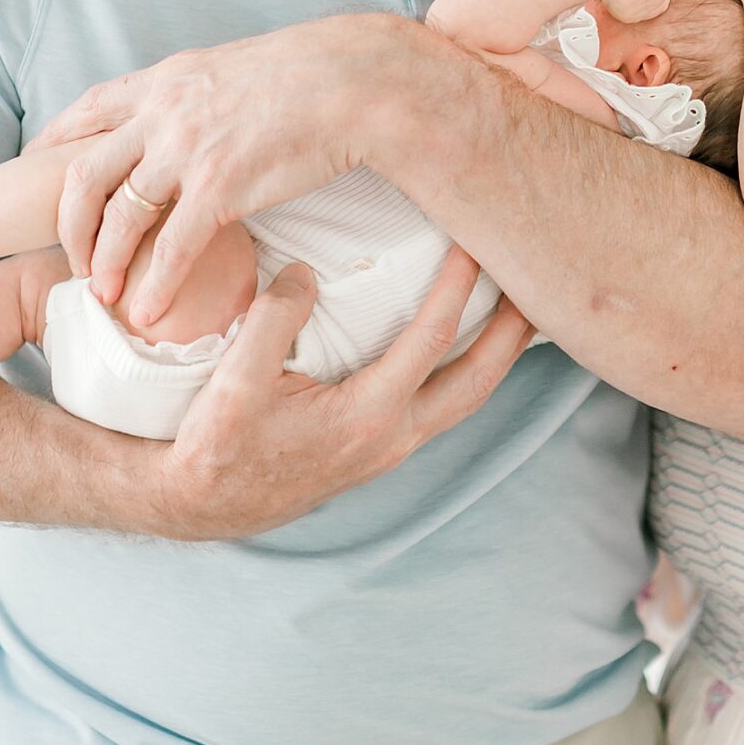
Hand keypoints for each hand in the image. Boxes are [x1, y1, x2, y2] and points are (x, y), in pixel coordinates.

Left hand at [30, 15, 411, 330]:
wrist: (356, 80)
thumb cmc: (313, 76)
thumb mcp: (235, 70)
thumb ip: (201, 95)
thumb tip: (198, 114)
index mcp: (168, 80)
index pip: (87, 110)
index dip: (53, 145)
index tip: (35, 174)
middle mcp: (164, 112)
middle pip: (83, 172)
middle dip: (69, 223)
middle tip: (74, 259)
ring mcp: (188, 150)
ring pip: (119, 215)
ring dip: (104, 261)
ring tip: (102, 296)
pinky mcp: (221, 187)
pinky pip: (172, 247)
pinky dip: (153, 284)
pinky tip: (146, 311)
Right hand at [152, 246, 535, 539]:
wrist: (201, 505)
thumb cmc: (215, 444)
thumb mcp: (234, 378)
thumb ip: (274, 319)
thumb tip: (307, 272)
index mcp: (366, 418)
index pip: (431, 341)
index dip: (457, 287)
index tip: (473, 240)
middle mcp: (393, 438)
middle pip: (478, 381)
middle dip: (514, 332)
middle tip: (542, 281)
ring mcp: (391, 448)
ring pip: (466, 398)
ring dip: (497, 354)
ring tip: (520, 310)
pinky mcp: (379, 448)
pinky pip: (442, 404)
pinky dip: (466, 370)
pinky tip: (466, 344)